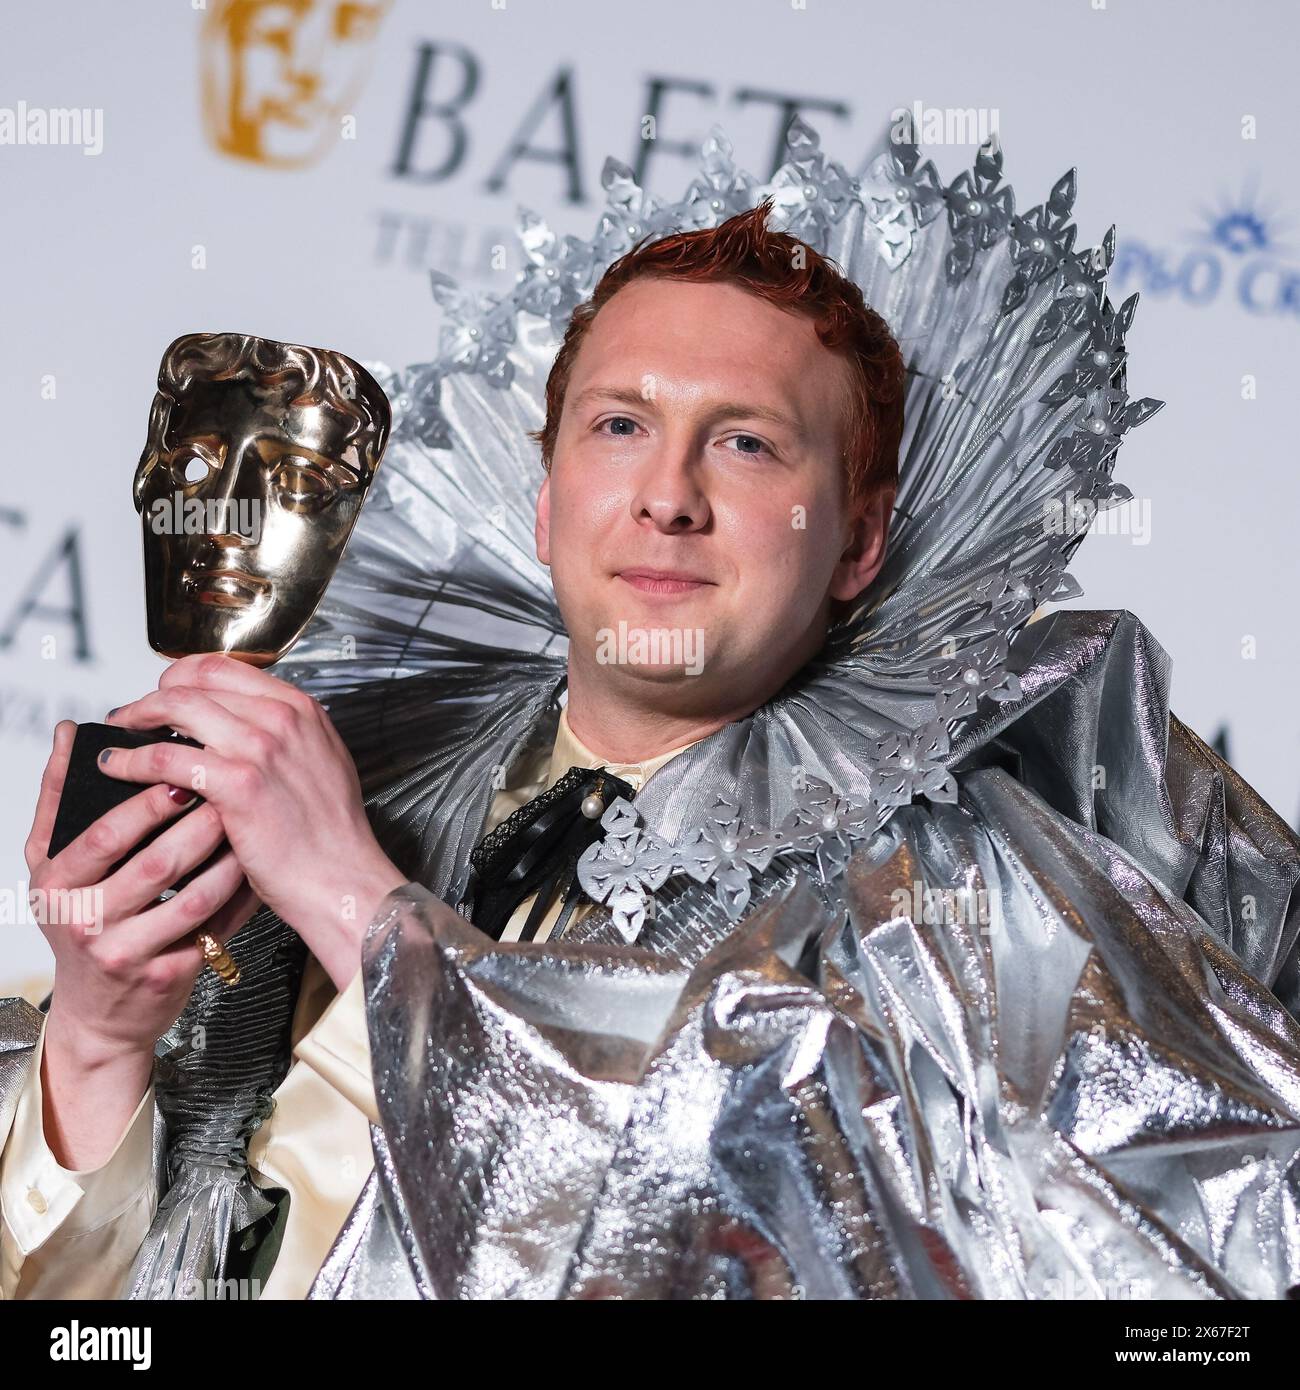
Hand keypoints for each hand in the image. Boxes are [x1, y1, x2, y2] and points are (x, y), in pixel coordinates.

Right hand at [25, 721, 258, 1165]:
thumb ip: (59, 801)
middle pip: (156, 864)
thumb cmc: (84, 923)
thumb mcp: (55, 867)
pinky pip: (217, 927)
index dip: (147, 801)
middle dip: (200, 822)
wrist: (98, 1013)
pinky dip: (242, 894)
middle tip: (235, 786)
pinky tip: (259, 867)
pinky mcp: (167, 977)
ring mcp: (128, 953)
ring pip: (194, 896)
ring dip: (230, 855)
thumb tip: (71, 734)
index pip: (105, 835)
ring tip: (253, 821)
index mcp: (57, 884)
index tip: (184, 767)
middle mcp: (87, 922)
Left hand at [100, 654, 405, 988]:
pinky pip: (167, 757)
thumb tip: (242, 727)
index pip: (225, 668)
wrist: (342, 877)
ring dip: (137, 718)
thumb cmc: (331, 835)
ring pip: (177, 707)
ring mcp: (261, 747)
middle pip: (196, 682)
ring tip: (120, 736)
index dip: (183, 675)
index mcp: (301, 709)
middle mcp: (282, 719)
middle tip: (132, 714)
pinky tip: (119, 767)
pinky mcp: (238, 783)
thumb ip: (286, 736)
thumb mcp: (321, 763)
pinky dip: (134, 760)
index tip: (164, 691)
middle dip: (154, 695)